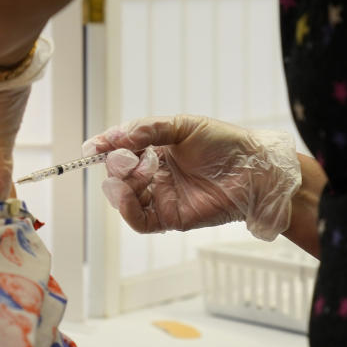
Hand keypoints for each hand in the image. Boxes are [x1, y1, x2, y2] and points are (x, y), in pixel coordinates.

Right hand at [83, 115, 301, 240]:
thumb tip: (113, 137)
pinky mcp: (171, 218)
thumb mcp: (183, 125)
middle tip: (128, 156)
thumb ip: (147, 129)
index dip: (104, 148)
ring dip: (121, 184)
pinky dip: (127, 209)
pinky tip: (127, 194)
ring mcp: (161, 196)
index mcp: (155, 149)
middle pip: (118, 173)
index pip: (120, 150)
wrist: (256, 170)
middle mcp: (155, 174)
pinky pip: (139, 220)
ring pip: (124, 197)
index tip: (91, 148)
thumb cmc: (225, 143)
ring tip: (136, 171)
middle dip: (116, 164)